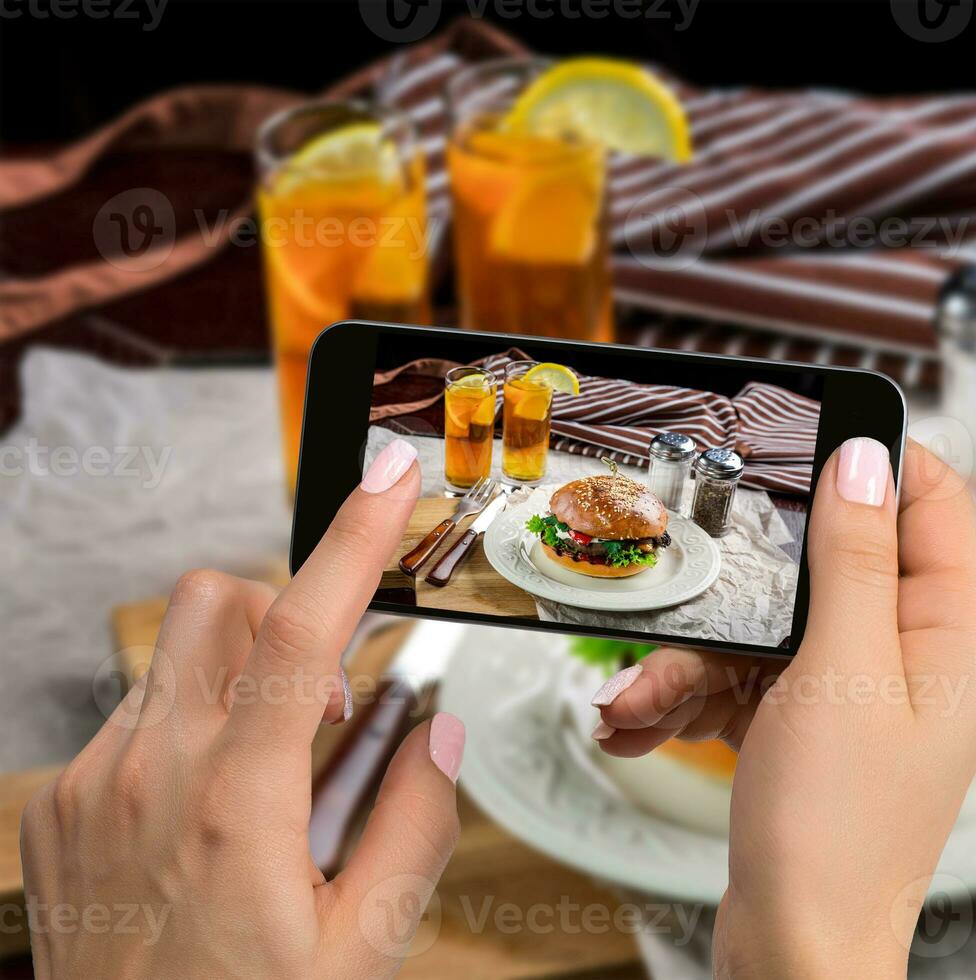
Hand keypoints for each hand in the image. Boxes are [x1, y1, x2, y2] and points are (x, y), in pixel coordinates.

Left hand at [20, 439, 464, 978]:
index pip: (305, 631)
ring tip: (265, 780)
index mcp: (236, 803)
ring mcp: (88, 786)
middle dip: (280, 615)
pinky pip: (130, 718)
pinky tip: (205, 817)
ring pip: (171, 657)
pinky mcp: (54, 807)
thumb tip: (437, 731)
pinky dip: (186, 732)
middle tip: (322, 706)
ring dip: (237, 680)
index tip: (390, 480)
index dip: (355, 539)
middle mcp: (147, 774)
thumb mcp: (363, 949)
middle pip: (214, 603)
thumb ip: (414, 826)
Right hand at [590, 438, 975, 976]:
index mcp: (954, 632)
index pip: (930, 503)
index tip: (797, 433)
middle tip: (686, 578)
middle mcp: (914, 655)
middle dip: (744, 583)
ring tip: (634, 696)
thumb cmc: (837, 832)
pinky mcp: (812, 728)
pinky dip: (691, 697)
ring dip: (695, 658)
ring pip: (773, 628)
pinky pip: (749, 681)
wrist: (795, 952)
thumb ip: (857, 557)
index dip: (869, 460)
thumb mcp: (844, 671)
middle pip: (829, 565)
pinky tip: (637, 723)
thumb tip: (869, 456)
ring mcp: (861, 694)